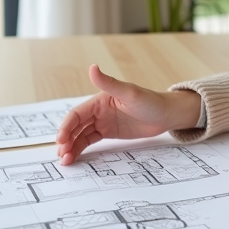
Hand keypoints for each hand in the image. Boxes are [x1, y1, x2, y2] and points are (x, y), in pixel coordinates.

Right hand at [55, 64, 200, 164]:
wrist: (166, 115)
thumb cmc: (151, 101)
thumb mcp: (130, 93)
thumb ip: (109, 83)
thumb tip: (92, 67)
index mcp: (99, 100)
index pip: (77, 114)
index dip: (67, 126)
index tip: (61, 140)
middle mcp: (98, 111)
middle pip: (75, 126)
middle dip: (66, 140)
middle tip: (61, 155)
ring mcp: (102, 122)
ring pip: (80, 135)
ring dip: (71, 146)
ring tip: (65, 160)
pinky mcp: (108, 132)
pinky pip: (90, 141)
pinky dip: (80, 149)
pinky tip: (75, 157)